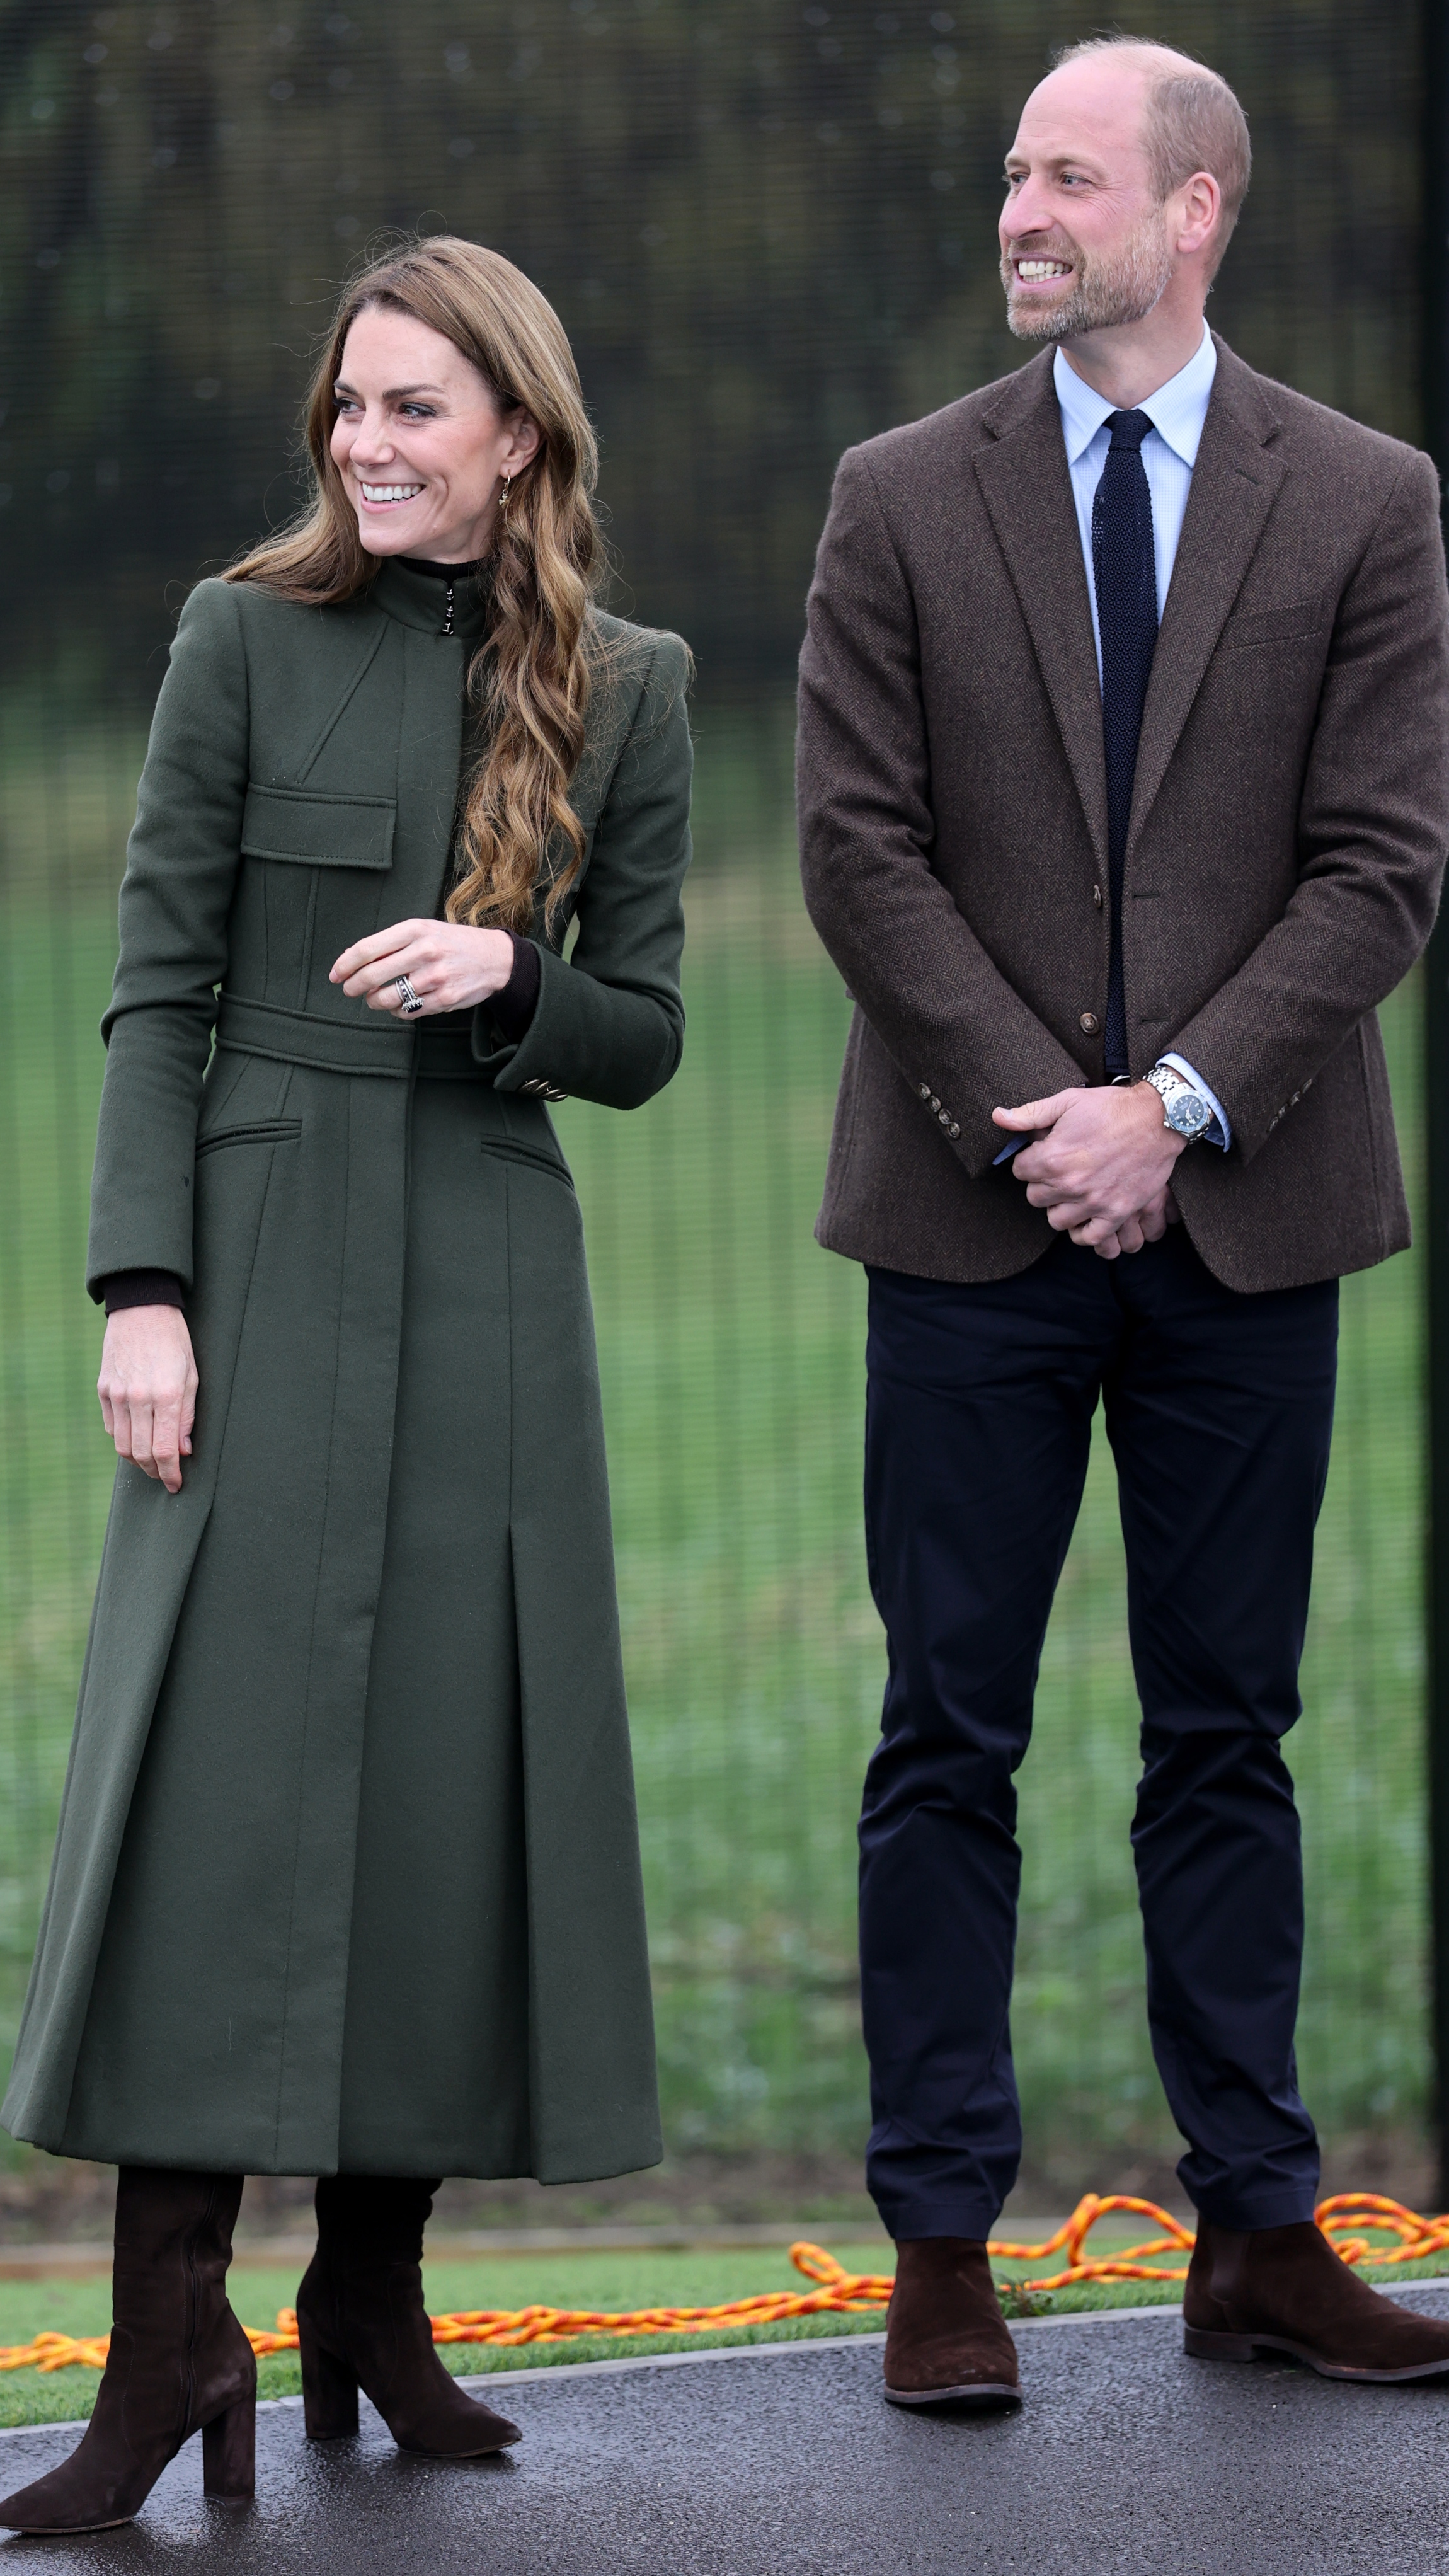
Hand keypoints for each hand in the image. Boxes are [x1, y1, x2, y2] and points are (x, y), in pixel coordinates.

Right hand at [98, 1306, 198, 1494]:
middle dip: (155, 1472)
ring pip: (122, 1446)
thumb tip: (184, 1451)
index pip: (164, 1450)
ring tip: (152, 1463)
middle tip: (166, 1477)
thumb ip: (187, 1417)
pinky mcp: (103, 1390)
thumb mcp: (192, 1376)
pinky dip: (124, 1440)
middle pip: (141, 1454)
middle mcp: (138, 1398)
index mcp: (167, 1395)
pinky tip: (137, 1439)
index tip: (176, 1484)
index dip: (171, 1474)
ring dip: (138, 1461)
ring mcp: (116, 1395)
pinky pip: (112, 1428)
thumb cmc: (175, 1342)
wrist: (142, 1310)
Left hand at [330, 919, 514, 1016]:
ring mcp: (435, 977)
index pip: (367, 949)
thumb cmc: (451, 943)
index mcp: (415, 929)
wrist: (494, 957)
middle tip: (349, 990)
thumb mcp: (422, 930)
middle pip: (372, 975)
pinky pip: (407, 1012)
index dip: (345, 965)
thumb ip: (390, 942)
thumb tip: (350, 959)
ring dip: (375, 1002)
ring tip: (376, 999)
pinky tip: (400, 1004)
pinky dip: (397, 1011)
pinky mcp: (444, 998)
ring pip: (387, 998)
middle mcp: (424, 951)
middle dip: (354, 986)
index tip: (335, 975)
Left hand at [991, 1083, 1183, 1251]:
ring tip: (1071, 1191)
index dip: (1030, 1160)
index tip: (1044, 1152)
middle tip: (1059, 1170)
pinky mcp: (1117, 1213)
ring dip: (1060, 1207)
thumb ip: (1030, 1114)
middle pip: (1035, 1197)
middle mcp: (1070, 1185)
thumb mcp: (1068, 1101)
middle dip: (1043, 1183)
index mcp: (1052, 1158)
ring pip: (1056, 1220)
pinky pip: (1089, 1238)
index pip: (1019, 1171)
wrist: (1159, 1118)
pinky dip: (1083, 1231)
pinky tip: (1084, 1215)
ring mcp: (1094, 1202)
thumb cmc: (1112, 1107)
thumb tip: (998, 1116)